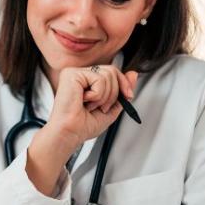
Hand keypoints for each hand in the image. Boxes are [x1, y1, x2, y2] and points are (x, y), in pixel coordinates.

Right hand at [25, 65, 136, 193]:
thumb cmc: (83, 126)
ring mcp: (75, 73)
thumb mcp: (111, 108)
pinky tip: (84, 101)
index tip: (128, 96)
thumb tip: (133, 73)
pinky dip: (97, 95)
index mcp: (87, 81)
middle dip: (114, 93)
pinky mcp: (72, 74)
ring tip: (91, 106)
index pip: (112, 72)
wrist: (70, 134)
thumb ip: (122, 91)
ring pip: (108, 74)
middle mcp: (80, 74)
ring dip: (105, 97)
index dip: (123, 83)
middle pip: (112, 71)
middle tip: (102, 107)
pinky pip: (99, 79)